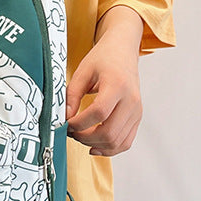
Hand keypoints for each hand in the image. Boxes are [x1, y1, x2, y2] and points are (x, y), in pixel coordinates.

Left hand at [66, 6, 143, 156]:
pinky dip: (109, 149)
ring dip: (95, 145)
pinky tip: (94, 146)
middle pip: (109, 132)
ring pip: (117, 142)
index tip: (66, 123)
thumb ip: (72, 95)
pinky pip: (125, 142)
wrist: (123, 51)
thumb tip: (64, 117)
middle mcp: (131, 100)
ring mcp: (136, 111)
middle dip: (85, 137)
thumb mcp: (83, 71)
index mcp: (117, 85)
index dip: (79, 123)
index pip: (99, 112)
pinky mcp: (137, 118)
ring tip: (80, 136)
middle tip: (71, 132)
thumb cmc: (103, 58)